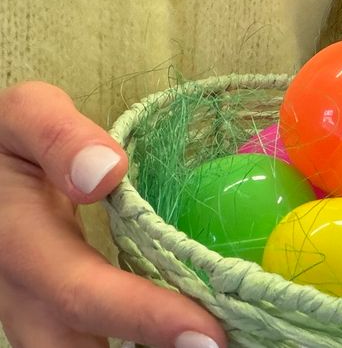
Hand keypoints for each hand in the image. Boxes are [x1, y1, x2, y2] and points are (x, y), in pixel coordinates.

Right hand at [0, 82, 226, 347]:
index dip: (145, 317)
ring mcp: (32, 308)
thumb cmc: (10, 137)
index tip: (209, 334)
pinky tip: (185, 332)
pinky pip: (87, 338)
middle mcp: (22, 292)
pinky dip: (138, 339)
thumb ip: (61, 137)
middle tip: (222, 345)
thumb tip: (105, 171)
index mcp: (19, 241)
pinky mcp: (48, 309)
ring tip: (213, 340)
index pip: (83, 291)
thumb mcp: (27, 114)